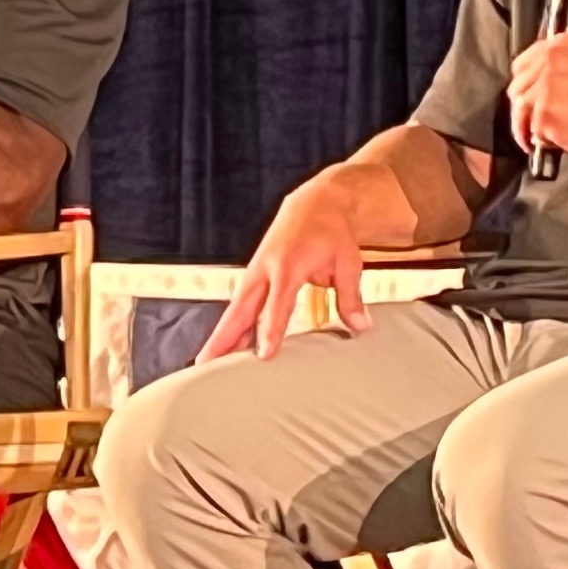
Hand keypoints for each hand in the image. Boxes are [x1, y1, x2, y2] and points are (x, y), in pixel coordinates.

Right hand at [201, 189, 366, 361]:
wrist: (314, 204)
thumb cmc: (330, 231)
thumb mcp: (348, 261)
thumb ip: (350, 296)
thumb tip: (361, 327)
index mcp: (289, 265)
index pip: (277, 305)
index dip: (270, 330)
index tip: (264, 355)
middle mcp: (265, 270)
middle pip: (241, 310)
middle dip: (224, 338)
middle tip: (207, 364)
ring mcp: (255, 273)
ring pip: (234, 311)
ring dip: (220, 336)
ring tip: (205, 364)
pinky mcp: (253, 277)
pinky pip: (239, 307)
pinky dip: (230, 327)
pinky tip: (224, 348)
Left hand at [506, 33, 567, 166]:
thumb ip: (563, 67)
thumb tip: (542, 83)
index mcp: (560, 45)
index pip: (522, 64)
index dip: (524, 84)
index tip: (528, 96)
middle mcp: (548, 61)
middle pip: (516, 88)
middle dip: (522, 107)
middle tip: (531, 121)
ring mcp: (543, 87)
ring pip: (519, 110)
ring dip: (525, 127)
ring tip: (535, 138)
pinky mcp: (543, 113)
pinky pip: (530, 129)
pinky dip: (538, 139)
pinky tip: (551, 144)